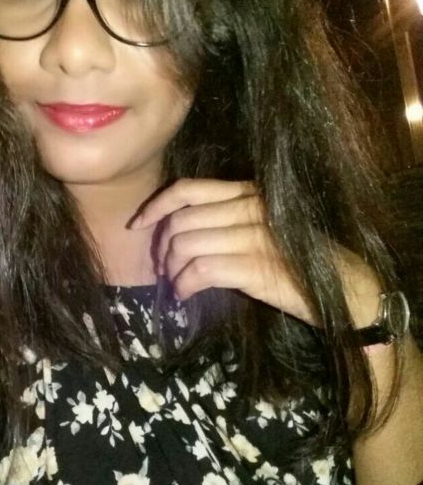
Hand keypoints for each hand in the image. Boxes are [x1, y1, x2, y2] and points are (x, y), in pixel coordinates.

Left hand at [130, 178, 317, 323]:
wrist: (346, 287)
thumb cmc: (301, 259)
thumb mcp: (265, 229)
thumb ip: (229, 221)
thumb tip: (181, 235)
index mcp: (250, 193)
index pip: (189, 189)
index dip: (156, 206)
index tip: (138, 225)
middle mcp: (251, 208)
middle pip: (181, 221)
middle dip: (162, 248)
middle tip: (162, 269)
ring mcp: (254, 236)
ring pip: (186, 245)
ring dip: (172, 270)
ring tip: (177, 285)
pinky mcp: (255, 267)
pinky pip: (201, 271)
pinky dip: (185, 285)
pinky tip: (186, 294)